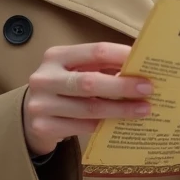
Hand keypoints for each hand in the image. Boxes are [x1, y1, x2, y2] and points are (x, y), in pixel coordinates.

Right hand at [22, 43, 152, 157]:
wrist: (31, 114)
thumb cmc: (64, 86)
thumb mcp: (76, 69)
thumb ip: (102, 66)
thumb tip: (141, 67)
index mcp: (56, 56)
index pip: (95, 51)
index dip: (122, 56)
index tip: (145, 63)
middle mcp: (45, 78)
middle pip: (90, 82)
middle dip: (123, 86)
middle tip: (148, 89)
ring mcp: (41, 104)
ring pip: (88, 108)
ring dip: (119, 110)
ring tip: (143, 110)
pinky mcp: (43, 127)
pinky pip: (81, 127)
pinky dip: (103, 125)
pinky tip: (120, 124)